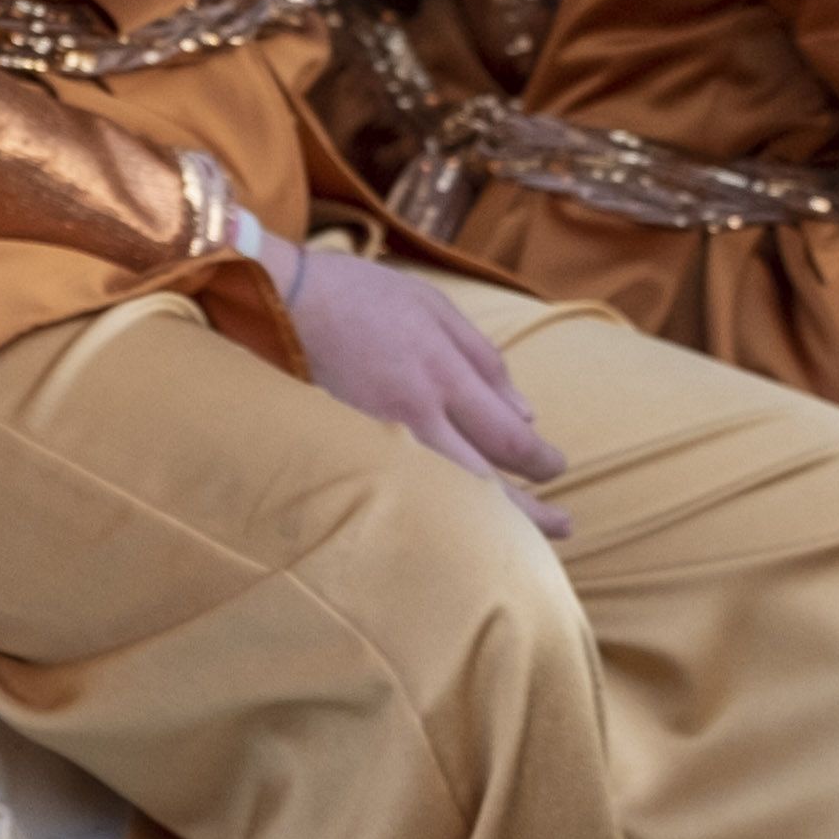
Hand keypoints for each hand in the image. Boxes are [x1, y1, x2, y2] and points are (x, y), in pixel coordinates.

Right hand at [282, 245, 566, 532]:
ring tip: (521, 543)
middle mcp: (415, 416)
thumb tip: (527, 415)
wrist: (275, 300)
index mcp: (442, 373)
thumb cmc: (359, 296)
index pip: (508, 436)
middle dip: (530, 511)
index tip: (556, 469)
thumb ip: (484, 359)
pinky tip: (450, 526)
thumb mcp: (433, 306)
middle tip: (564, 525)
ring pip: (446, 499)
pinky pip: (403, 494)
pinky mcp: (347, 453)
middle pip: (484, 482)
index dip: (539, 460)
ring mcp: (377, 441)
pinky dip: (435, 513)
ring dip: (488, 523)